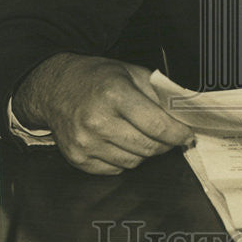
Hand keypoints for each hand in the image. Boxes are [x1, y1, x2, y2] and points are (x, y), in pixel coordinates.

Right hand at [12, 53, 193, 174]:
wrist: (54, 87)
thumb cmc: (96, 78)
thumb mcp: (131, 72)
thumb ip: (158, 92)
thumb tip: (183, 114)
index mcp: (114, 94)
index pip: (157, 125)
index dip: (178, 133)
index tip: (187, 135)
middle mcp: (97, 120)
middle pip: (148, 147)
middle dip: (165, 144)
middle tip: (169, 136)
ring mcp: (85, 142)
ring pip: (134, 162)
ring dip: (145, 152)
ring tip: (141, 135)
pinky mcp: (77, 158)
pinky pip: (115, 169)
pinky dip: (124, 159)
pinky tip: (120, 142)